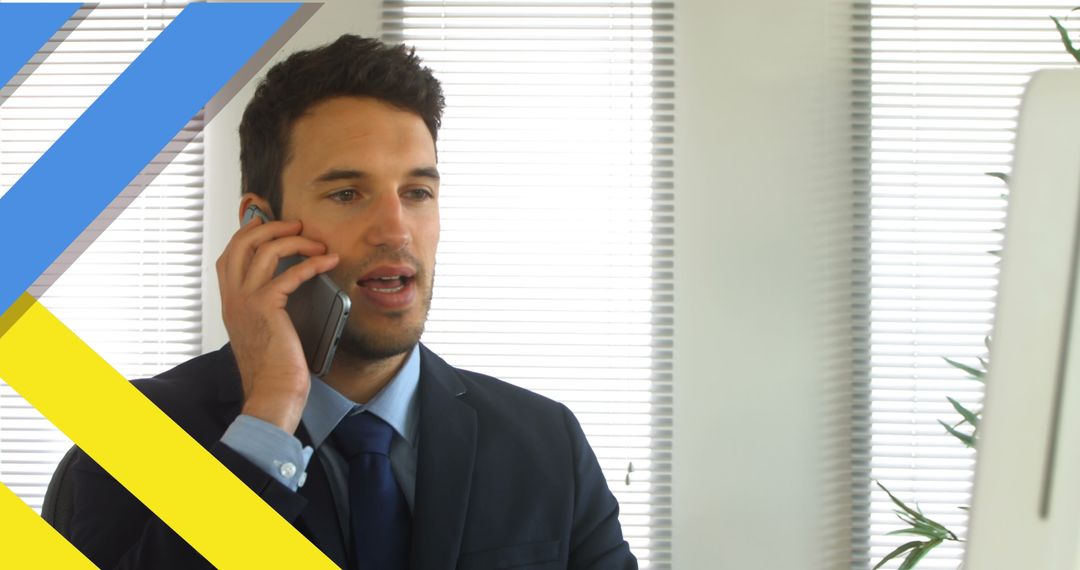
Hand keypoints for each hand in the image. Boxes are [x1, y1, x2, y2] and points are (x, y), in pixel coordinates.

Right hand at [215, 216, 339, 432]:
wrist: (272, 394)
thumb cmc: (276, 370)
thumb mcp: (266, 332)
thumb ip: (269, 310)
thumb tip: (292, 290)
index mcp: (231, 303)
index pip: (230, 254)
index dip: (249, 234)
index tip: (271, 225)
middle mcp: (233, 297)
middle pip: (242, 242)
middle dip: (270, 226)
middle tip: (297, 226)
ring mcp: (245, 301)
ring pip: (264, 249)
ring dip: (295, 240)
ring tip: (317, 243)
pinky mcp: (265, 307)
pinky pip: (290, 273)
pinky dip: (313, 263)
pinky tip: (329, 262)